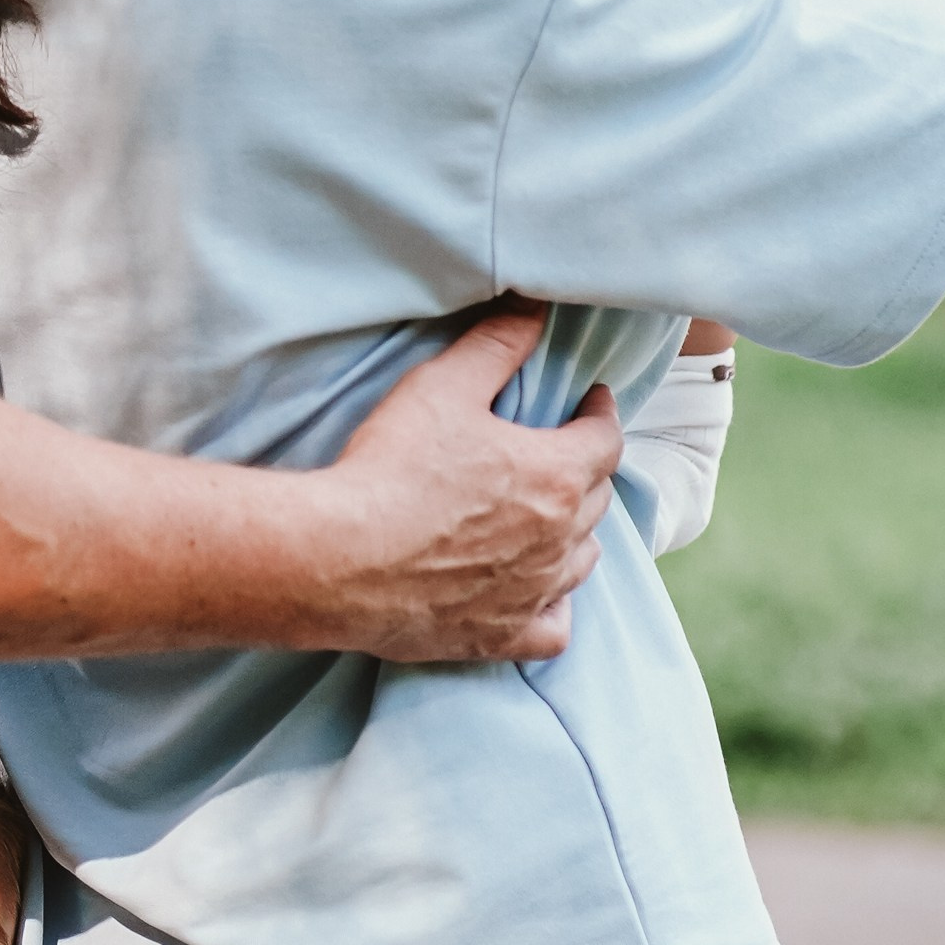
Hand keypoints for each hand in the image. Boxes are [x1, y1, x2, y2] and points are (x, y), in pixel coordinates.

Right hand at [327, 307, 619, 666]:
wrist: (338, 560)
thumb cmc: (391, 468)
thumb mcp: (443, 387)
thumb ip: (497, 344)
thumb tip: (536, 308)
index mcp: (556, 475)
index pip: (605, 439)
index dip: (600, 414)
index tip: (590, 401)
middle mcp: (559, 539)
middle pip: (598, 499)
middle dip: (586, 469)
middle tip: (564, 451)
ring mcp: (532, 592)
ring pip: (583, 562)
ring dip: (576, 535)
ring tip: (554, 518)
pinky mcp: (499, 635)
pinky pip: (553, 628)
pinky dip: (554, 607)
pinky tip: (539, 594)